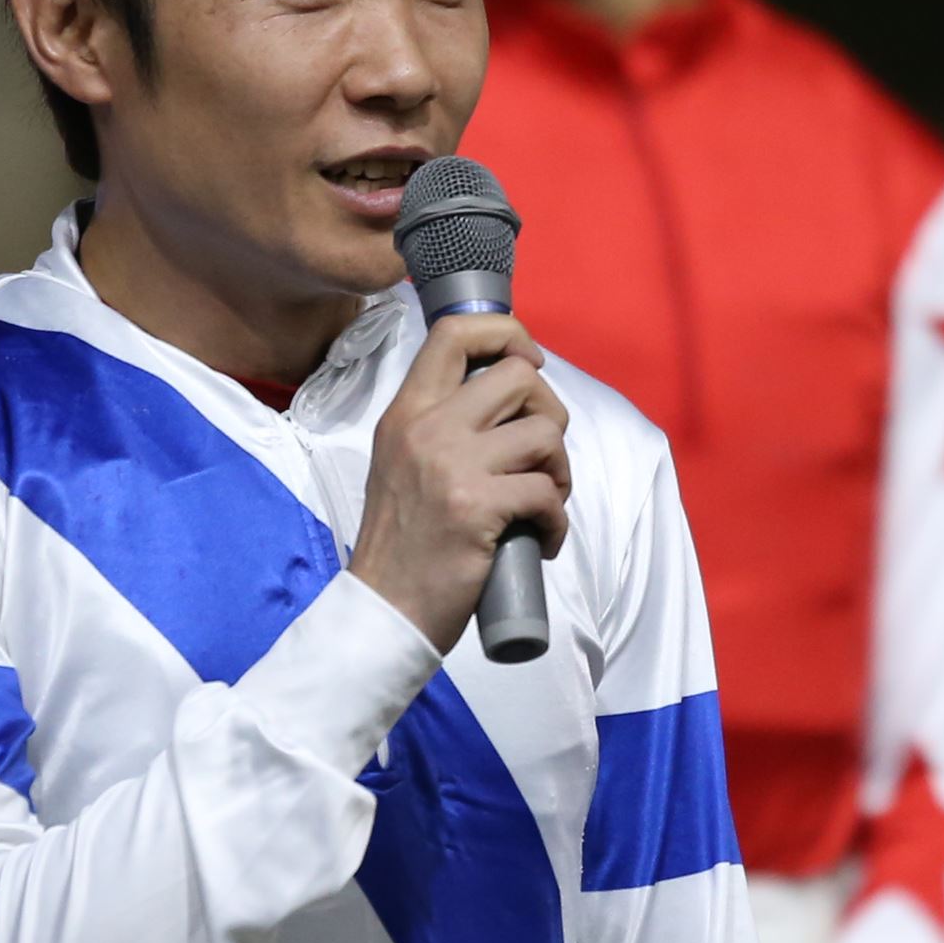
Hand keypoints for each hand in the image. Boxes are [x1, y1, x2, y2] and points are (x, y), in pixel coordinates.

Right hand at [350, 312, 569, 651]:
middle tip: (542, 458)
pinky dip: (556, 522)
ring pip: (544, 433)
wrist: (383, 610)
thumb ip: (441, 426)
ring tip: (542, 503)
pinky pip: (547, 492)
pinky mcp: (477, 507)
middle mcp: (426, 428)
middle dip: (550, 413)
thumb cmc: (403, 544)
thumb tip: (509, 399)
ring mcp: (451, 465)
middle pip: (518, 376)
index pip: (455, 332)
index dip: (508, 334)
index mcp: (406, 412)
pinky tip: (540, 541)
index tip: (530, 365)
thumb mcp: (403, 464)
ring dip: (559, 471)